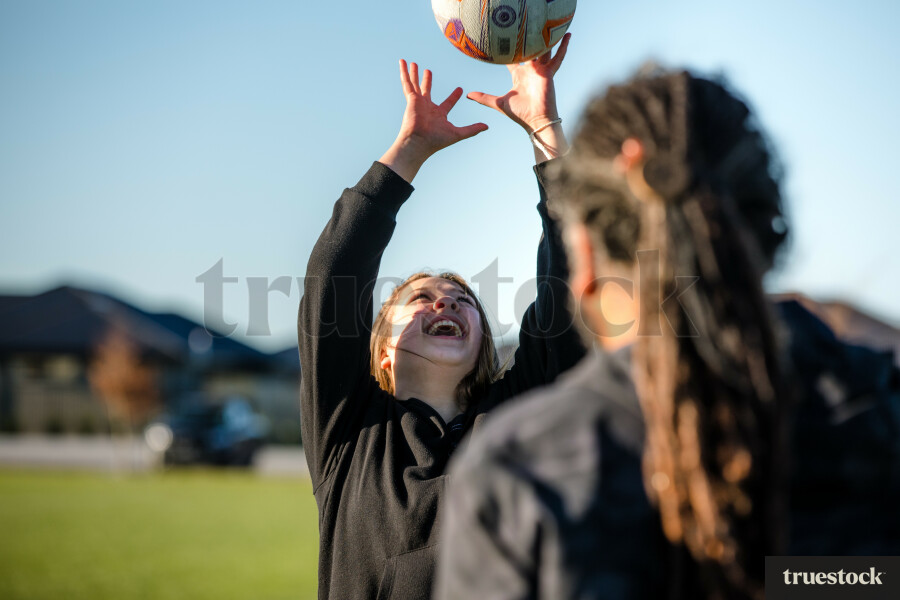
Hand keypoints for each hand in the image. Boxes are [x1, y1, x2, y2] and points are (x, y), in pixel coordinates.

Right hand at [380, 61, 487, 182]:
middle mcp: (427, 107)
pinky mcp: (411, 99)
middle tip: (428, 71)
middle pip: (427, 90)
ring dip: (414, 74)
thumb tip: (487, 127)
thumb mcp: (458, 134)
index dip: (454, 96)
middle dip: (427, 81)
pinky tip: (402, 63)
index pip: (448, 103)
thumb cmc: (436, 140)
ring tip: (414, 63)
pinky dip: (404, 72)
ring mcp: (418, 102)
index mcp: (439, 115)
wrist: (419, 142)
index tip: (460, 89)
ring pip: (416, 84)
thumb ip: (472, 129)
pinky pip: (407, 83)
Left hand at [468, 33, 570, 132]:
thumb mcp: (499, 103)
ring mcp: (540, 71)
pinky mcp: (549, 73)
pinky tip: (567, 36)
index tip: (503, 39)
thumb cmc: (519, 113)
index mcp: (519, 75)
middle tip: (527, 25)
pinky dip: (563, 48)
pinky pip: (558, 58)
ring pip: (544, 51)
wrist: (535, 121)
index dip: (508, 50)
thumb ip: (484, 98)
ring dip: (548, 39)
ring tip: (551, 26)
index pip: (513, 59)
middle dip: (529, 40)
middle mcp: (530, 71)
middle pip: (529, 51)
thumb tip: (468, 95)